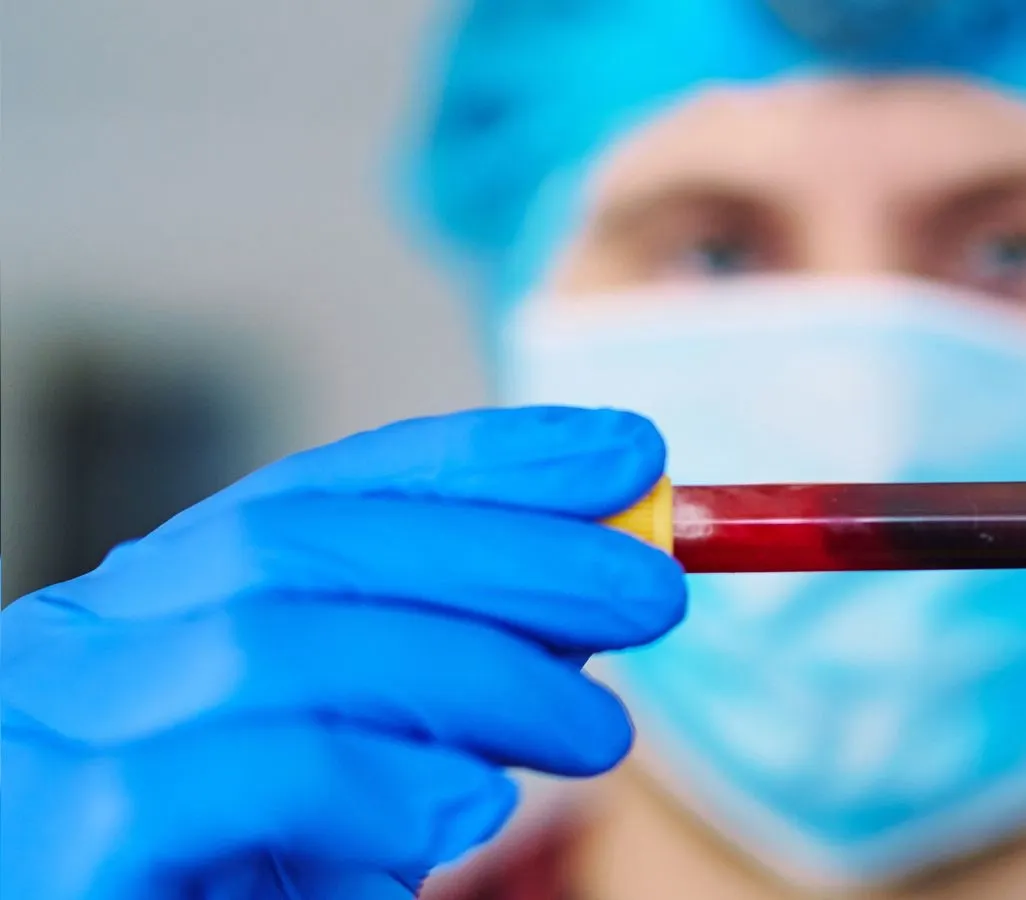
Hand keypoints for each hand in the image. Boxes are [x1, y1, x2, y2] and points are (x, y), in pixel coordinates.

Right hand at [0, 407, 685, 899]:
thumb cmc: (253, 883)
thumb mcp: (370, 763)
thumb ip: (454, 671)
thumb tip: (602, 578)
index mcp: (158, 603)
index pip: (328, 491)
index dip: (486, 460)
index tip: (629, 452)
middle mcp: (84, 642)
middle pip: (304, 544)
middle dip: (504, 555)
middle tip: (654, 593)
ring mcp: (51, 731)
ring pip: (279, 647)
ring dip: (475, 675)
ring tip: (597, 735)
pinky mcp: (62, 837)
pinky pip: (238, 774)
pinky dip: (378, 780)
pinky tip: (471, 809)